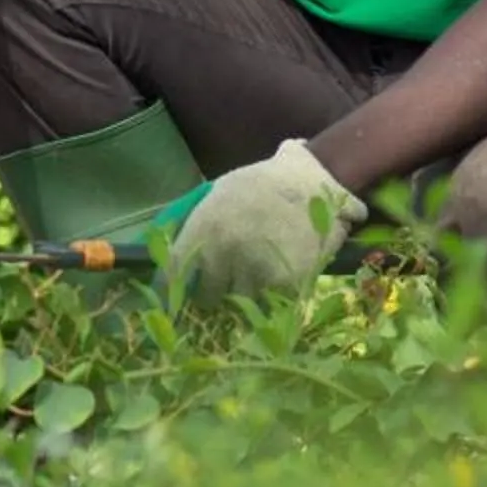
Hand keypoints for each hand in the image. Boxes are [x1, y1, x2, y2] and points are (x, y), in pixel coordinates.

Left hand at [159, 141, 363, 303]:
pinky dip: (271, 298)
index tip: (173, 300)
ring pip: (239, 303)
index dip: (170, 289)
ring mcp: (256, 270)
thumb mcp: (221, 192)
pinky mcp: (286, 284)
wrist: (316, 182)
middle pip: (207, 295)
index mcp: (205, 227)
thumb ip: (199, 226)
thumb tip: (177, 259)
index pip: (174, 272)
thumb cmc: (265, 183)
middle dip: (213, 293)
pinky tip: (277, 279)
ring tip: (254, 281)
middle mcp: (226, 252)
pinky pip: (270, 304)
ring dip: (244, 297)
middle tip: (221, 289)